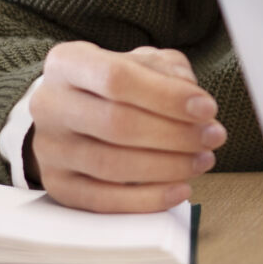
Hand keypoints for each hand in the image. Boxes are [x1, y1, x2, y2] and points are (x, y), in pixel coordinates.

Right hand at [28, 42, 223, 212]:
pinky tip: (180, 189)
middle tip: (213, 137)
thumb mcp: (141, 63)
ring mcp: (49, 149)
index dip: (168, 96)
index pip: (118, 78)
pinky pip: (103, 200)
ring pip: (111, 164)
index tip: (207, 108)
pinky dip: (147, 198)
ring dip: (168, 166)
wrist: (72, 112)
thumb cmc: (114, 86)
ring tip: (203, 160)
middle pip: (116, 124)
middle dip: (175, 134)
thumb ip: (169, 71)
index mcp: (68, 63)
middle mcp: (50, 105)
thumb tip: (194, 103)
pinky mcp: (58, 185)